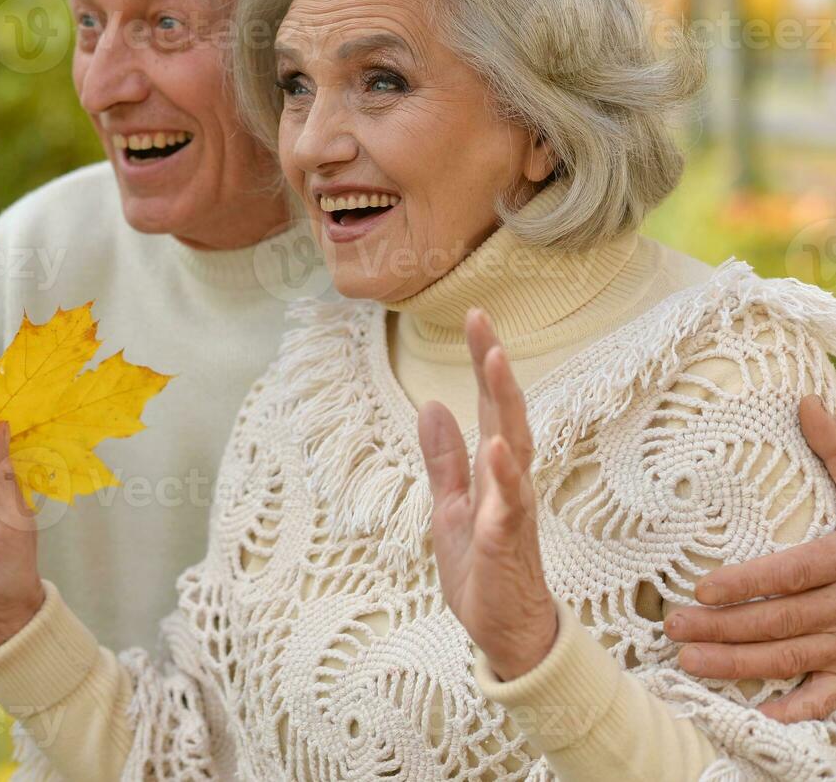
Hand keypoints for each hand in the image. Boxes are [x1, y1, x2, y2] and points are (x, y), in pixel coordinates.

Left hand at [419, 309, 558, 681]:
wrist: (504, 633)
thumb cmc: (483, 568)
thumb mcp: (450, 504)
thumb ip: (444, 457)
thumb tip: (434, 404)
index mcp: (495, 472)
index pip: (494, 407)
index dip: (485, 363)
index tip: (477, 317)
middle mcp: (510, 484)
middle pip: (510, 415)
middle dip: (497, 369)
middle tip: (485, 323)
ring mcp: (512, 513)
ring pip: (515, 451)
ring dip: (507, 407)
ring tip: (495, 363)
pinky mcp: (507, 546)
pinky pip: (508, 507)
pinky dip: (504, 477)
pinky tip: (497, 447)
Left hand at [665, 394, 835, 721]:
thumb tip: (804, 399)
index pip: (794, 572)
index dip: (750, 583)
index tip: (702, 590)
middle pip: (783, 619)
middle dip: (724, 628)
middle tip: (672, 628)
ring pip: (797, 658)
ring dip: (742, 666)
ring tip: (689, 662)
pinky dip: (801, 706)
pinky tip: (759, 713)